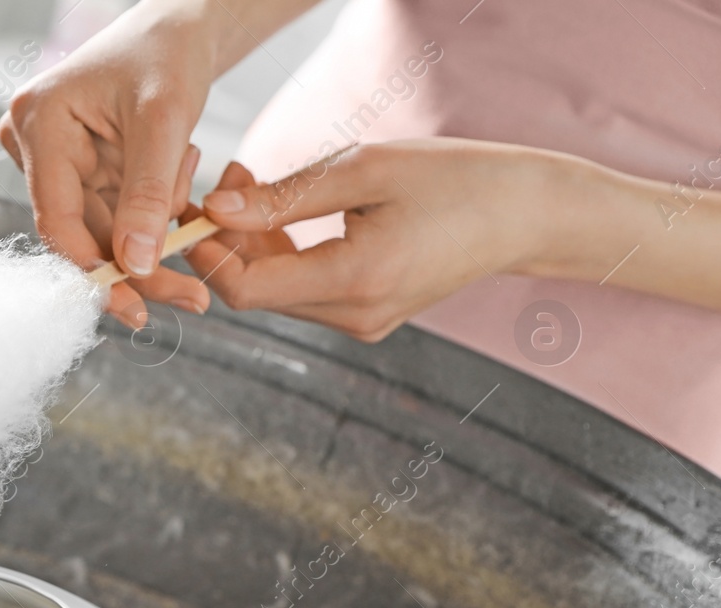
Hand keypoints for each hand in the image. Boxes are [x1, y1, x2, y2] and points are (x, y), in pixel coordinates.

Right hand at [0, 0, 226, 325]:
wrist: (180, 29)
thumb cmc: (167, 54)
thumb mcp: (164, 121)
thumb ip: (147, 195)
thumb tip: (135, 266)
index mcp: (39, 122)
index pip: (56, 216)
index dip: (92, 265)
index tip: (134, 301)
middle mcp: (36, 145)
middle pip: (81, 233)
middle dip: (137, 264)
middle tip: (189, 298)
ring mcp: (57, 162)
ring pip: (103, 232)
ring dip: (153, 241)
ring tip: (198, 219)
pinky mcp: (82, 173)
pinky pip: (117, 218)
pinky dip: (154, 222)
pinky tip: (184, 205)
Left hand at [186, 140, 558, 340]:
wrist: (523, 213)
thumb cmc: (451, 178)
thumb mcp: (364, 170)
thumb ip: (283, 195)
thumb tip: (214, 208)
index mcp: (356, 281)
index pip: (246, 289)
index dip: (208, 252)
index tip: (197, 204)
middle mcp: (356, 317)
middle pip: (255, 293)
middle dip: (227, 239)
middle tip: (228, 175)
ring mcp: (362, 324)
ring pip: (276, 293)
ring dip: (252, 244)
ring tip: (252, 182)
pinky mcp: (367, 317)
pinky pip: (303, 291)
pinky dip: (282, 254)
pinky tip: (284, 210)